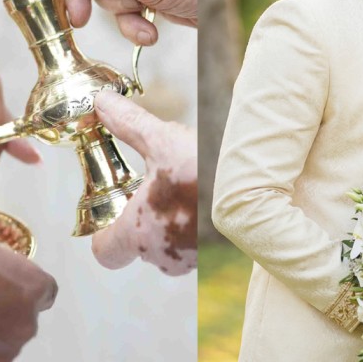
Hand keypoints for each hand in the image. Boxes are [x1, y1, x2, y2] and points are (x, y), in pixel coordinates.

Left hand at [88, 91, 196, 275]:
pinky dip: (189, 228)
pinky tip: (200, 200)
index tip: (110, 212)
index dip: (103, 233)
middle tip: (149, 194)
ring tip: (179, 194)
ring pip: (164, 249)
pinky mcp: (210, 254)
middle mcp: (160, 254)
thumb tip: (104, 103)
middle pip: (135, 247)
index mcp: (138, 232)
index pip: (105, 252)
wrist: (259, 191)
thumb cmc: (206, 173)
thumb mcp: (164, 141)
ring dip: (166, 226)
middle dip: (139, 222)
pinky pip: (189, 247)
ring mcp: (187, 258)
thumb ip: (129, 124)